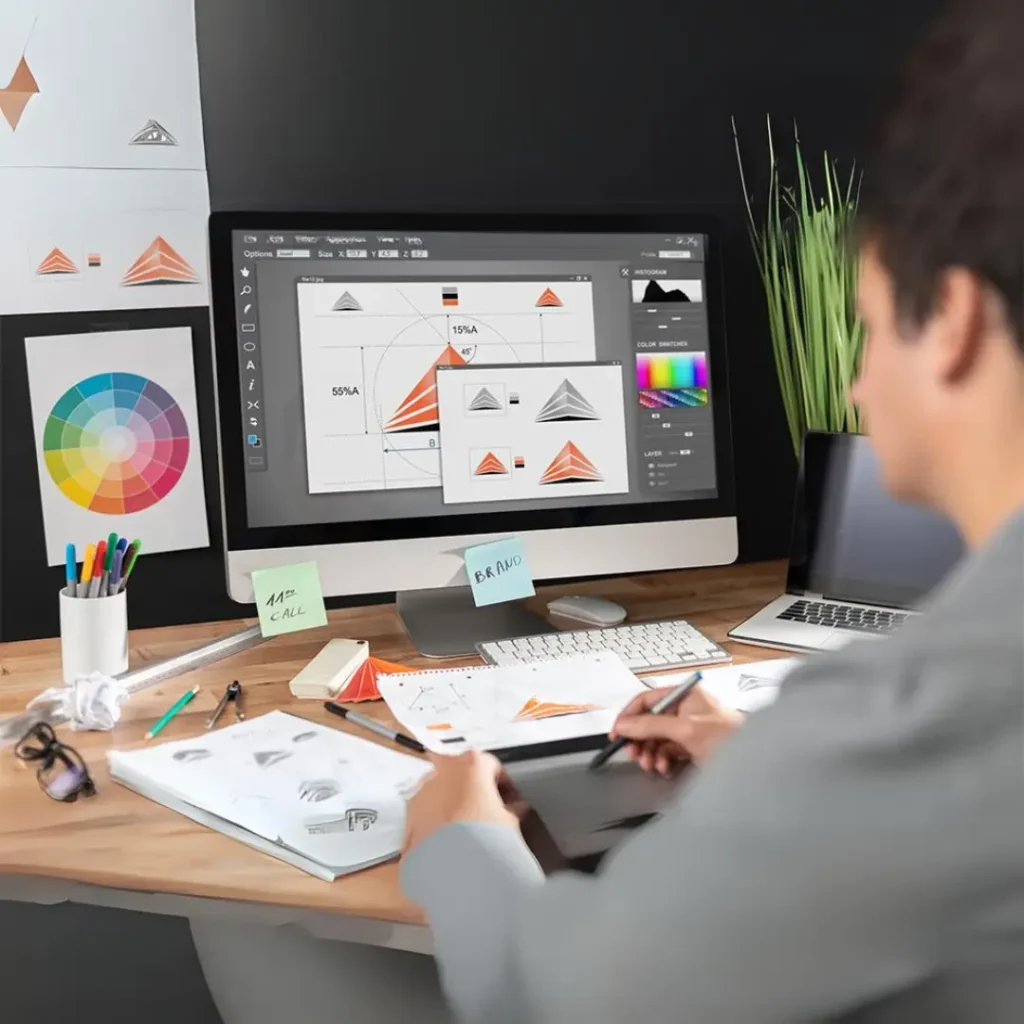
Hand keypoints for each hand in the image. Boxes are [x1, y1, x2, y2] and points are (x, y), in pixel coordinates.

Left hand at [403, 750, 519, 854]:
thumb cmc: (487, 838)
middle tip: (485, 813)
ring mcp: (421, 791)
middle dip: (472, 789)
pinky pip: (426, 811)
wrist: (452, 871)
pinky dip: (435, 820)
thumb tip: (515, 808)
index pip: (491, 765)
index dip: (502, 783)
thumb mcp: (510, 823)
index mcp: (472, 764)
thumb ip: (512, 809)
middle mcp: (443, 770)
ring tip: (464, 830)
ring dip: (451, 803)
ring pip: (440, 791)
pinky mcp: (408, 814)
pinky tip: (447, 842)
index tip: (509, 800)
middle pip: (461, 773)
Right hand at [610, 684, 742, 774]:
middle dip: (640, 739)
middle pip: (650, 721)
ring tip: (650, 765)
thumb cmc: (728, 738)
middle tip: (633, 754)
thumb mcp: (684, 729)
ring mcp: (689, 727)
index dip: (629, 716)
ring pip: (657, 738)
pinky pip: (668, 750)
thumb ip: (651, 725)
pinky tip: (664, 768)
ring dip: (650, 753)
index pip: (647, 700)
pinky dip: (662, 760)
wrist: (754, 762)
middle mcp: (685, 708)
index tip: (617, 732)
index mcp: (684, 694)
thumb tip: (625, 725)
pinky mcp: (693, 745)